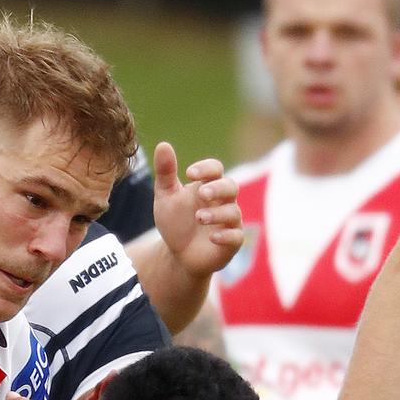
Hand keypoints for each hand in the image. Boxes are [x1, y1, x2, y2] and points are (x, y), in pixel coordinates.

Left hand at [152, 142, 242, 277]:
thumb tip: (163, 144)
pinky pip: (236, 237)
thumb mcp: (166, 197)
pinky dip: (226, 235)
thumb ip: (165, 172)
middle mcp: (222, 202)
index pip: (215, 169)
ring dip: (217, 214)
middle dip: (217, 188)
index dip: (206, 169)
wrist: (178, 255)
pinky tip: (212, 236)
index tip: (189, 173)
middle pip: (231, 187)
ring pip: (233, 212)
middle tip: (202, 193)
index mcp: (207, 186)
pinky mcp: (231, 243)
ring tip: (199, 217)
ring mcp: (228, 222)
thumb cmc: (176, 222)